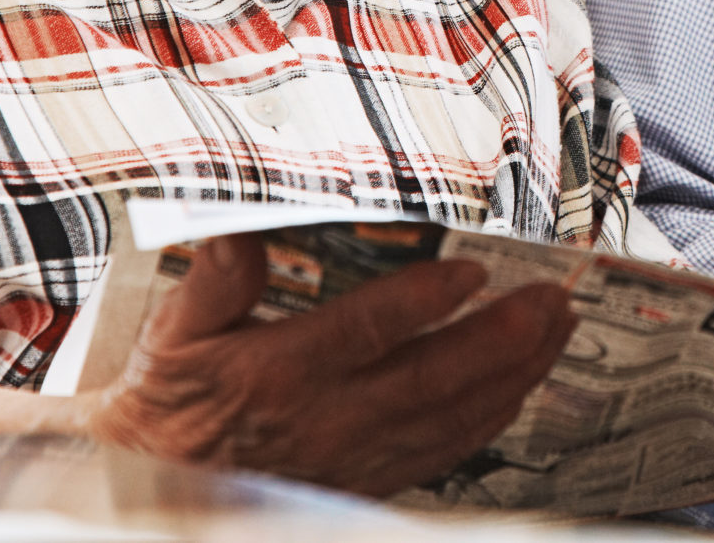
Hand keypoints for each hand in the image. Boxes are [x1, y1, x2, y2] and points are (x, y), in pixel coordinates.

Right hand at [90, 233, 577, 496]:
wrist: (156, 483)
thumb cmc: (167, 399)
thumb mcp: (172, 332)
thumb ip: (213, 280)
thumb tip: (240, 229)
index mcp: (278, 373)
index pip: (364, 333)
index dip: (421, 303)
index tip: (471, 273)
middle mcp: (325, 420)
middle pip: (430, 380)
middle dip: (500, 339)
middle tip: (554, 300)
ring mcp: (353, 458)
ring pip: (448, 419)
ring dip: (512, 375)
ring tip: (557, 331)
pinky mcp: (366, 481)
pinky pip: (441, 454)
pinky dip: (490, 421)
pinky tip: (521, 390)